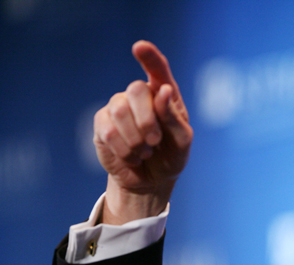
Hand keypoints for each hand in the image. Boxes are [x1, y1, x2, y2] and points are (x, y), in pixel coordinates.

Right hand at [93, 40, 192, 224]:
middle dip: (147, 120)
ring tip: (145, 152)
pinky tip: (132, 157)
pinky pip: (108, 130)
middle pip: (136, 90)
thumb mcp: (182, 140)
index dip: (149, 57)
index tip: (139, 47)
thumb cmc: (171, 156)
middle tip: (155, 141)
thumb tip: (161, 90)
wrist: (151, 180)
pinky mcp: (102, 124)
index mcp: (164, 94)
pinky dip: (124, 149)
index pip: (158, 69)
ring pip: (120, 111)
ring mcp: (118, 107)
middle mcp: (140, 96)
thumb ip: (173, 116)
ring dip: (136, 139)